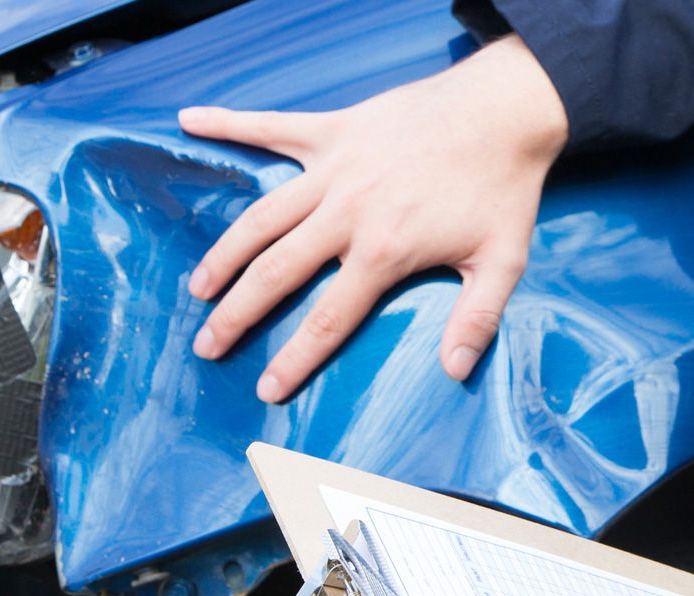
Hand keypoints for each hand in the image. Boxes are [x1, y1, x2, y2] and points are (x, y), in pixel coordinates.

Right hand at [178, 34, 567, 401]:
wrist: (505, 109)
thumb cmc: (503, 188)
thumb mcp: (503, 262)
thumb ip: (476, 320)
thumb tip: (455, 371)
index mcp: (384, 251)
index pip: (328, 319)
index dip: (293, 358)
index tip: (266, 388)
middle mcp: (347, 212)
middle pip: (276, 272)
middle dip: (237, 314)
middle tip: (206, 344)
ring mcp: (335, 168)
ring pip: (262, 216)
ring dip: (225, 252)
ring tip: (199, 287)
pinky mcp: (333, 130)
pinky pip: (271, 126)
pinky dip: (228, 123)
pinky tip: (188, 120)